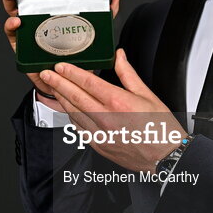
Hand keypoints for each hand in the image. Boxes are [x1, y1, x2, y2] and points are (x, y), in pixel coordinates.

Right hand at [2, 0, 124, 99]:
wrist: (70, 81)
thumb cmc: (80, 54)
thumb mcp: (95, 28)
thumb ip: (106, 10)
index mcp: (51, 13)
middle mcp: (37, 20)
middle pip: (21, 2)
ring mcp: (28, 33)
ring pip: (12, 15)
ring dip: (9, 4)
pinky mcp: (22, 47)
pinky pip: (12, 35)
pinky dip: (11, 27)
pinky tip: (17, 22)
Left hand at [39, 49, 183, 171]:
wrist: (165, 156)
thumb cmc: (160, 127)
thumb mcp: (147, 94)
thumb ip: (128, 74)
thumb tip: (119, 57)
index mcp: (118, 102)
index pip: (88, 82)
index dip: (71, 73)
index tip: (60, 66)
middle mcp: (106, 118)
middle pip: (75, 97)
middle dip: (58, 83)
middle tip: (47, 74)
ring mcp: (100, 133)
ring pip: (73, 113)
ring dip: (61, 99)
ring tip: (53, 88)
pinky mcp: (98, 145)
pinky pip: (79, 128)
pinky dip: (71, 116)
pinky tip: (68, 109)